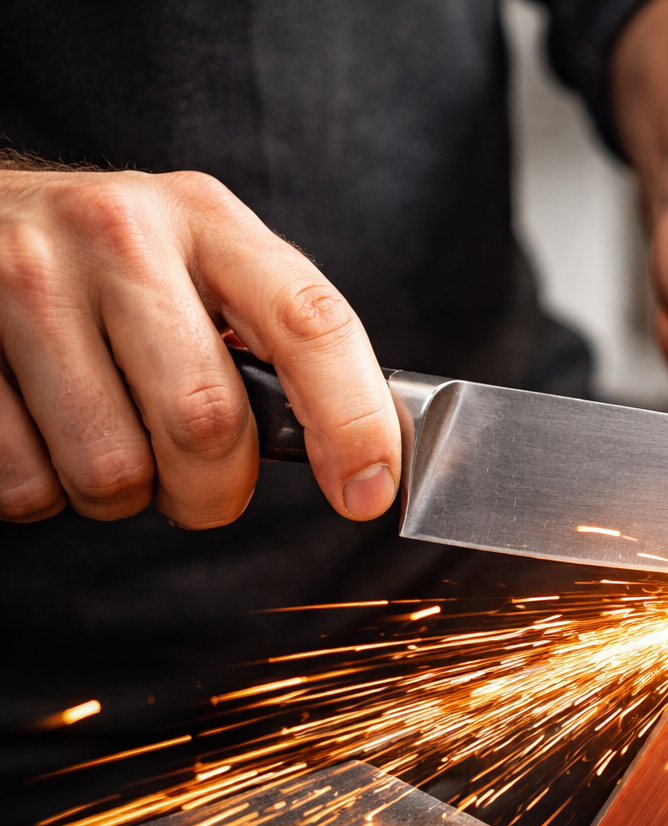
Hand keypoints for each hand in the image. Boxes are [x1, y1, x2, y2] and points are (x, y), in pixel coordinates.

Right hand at [0, 165, 399, 526]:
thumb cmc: (109, 266)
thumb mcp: (201, 264)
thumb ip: (275, 341)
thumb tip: (363, 455)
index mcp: (206, 221)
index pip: (310, 324)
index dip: (353, 421)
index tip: (367, 493)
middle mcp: (118, 236)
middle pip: (205, 425)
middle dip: (213, 493)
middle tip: (197, 485)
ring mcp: (24, 283)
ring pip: (110, 472)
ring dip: (120, 495)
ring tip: (105, 439)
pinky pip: (24, 484)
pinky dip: (41, 492)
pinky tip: (41, 432)